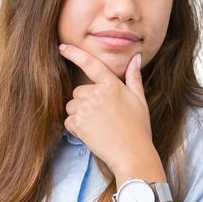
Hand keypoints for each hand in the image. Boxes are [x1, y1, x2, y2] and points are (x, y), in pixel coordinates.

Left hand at [59, 45, 153, 173]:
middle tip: (102, 118)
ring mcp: (86, 108)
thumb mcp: (140, 100)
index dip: (75, 54)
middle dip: (85, 103)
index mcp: (112, 85)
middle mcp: (97, 93)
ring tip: (98, 127)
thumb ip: (134, 78)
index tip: (62, 47)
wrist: (132, 153)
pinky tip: (91, 134)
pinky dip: (76, 129)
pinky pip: (69, 121)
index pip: (91, 63)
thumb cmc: (138, 128)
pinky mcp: (78, 123)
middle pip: (78, 91)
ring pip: (72, 106)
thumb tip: (135, 58)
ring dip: (79, 116)